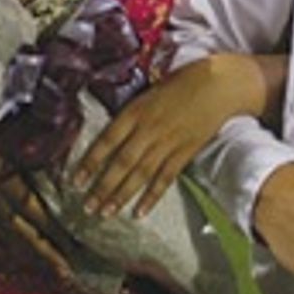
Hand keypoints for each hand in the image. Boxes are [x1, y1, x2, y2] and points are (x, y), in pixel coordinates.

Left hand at [69, 53, 273, 218]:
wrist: (219, 84)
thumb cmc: (182, 80)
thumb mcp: (150, 89)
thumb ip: (132, 111)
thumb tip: (111, 132)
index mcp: (137, 109)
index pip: (108, 139)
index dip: (91, 161)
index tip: (75, 180)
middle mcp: (149, 128)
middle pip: (122, 162)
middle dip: (102, 186)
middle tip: (87, 207)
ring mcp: (168, 142)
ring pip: (141, 173)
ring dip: (122, 195)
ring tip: (106, 213)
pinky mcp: (185, 152)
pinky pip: (165, 178)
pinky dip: (152, 196)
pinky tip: (139, 212)